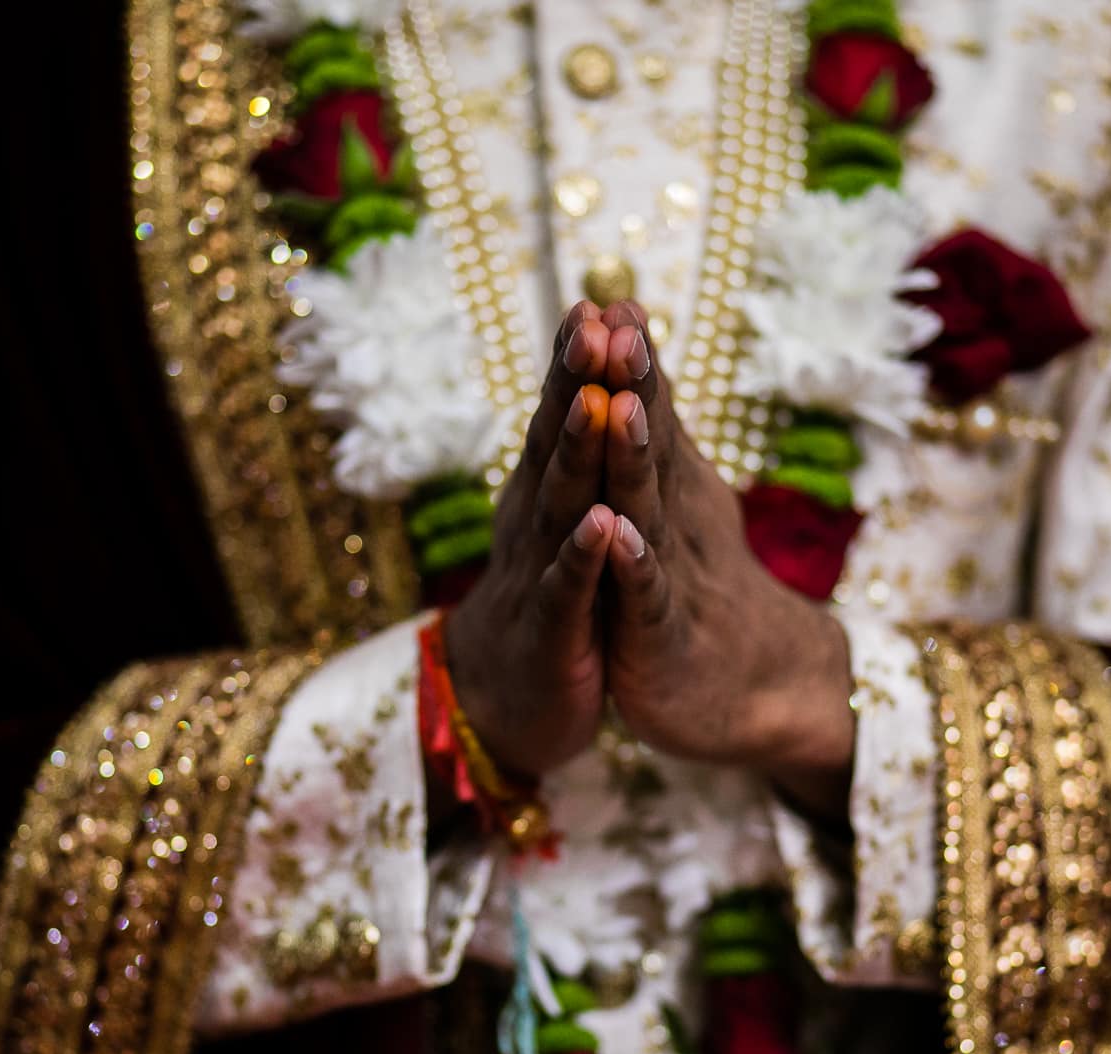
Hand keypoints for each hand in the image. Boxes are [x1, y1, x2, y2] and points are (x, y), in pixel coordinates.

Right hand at [444, 302, 621, 777]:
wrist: (507, 699)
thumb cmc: (550, 599)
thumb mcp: (565, 520)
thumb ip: (577, 456)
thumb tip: (594, 381)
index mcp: (548, 490)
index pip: (565, 413)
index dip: (579, 359)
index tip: (602, 297)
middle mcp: (537, 517)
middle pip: (555, 439)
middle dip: (574, 380)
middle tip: (593, 318)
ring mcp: (542, 570)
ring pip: (561, 503)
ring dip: (579, 452)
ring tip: (598, 402)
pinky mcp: (554, 628)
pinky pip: (569, 588)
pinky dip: (585, 557)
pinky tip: (603, 526)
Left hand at [594, 304, 855, 813]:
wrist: (752, 687)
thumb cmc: (701, 586)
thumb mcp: (679, 504)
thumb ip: (658, 435)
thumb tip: (639, 360)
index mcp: (667, 488)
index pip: (644, 412)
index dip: (628, 359)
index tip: (608, 296)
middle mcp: (673, 518)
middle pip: (649, 443)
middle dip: (632, 384)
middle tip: (617, 322)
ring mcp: (670, 575)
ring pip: (649, 507)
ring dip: (635, 457)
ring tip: (621, 407)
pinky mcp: (661, 635)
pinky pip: (644, 595)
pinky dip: (632, 563)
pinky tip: (615, 533)